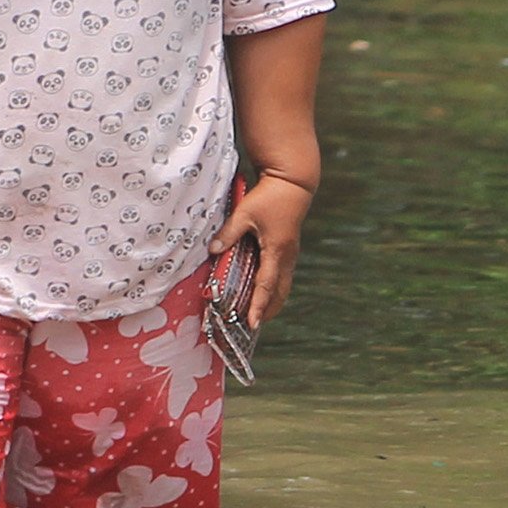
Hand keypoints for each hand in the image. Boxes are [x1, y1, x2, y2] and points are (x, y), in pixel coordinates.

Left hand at [214, 170, 313, 329]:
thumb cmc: (270, 197)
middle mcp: (286, 256)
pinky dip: (273, 288)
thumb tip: (212, 251)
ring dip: (272, 300)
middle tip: (254, 324)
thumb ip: (228, 234)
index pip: (266, 285)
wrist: (294, 183)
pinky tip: (263, 290)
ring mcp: (290, 254)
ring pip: (283, 285)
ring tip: (259, 313)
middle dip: (268, 309)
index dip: (258, 305)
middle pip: (280, 292)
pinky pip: (282, 275)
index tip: (252, 323)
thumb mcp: (245, 213)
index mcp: (276, 250)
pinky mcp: (288, 249)